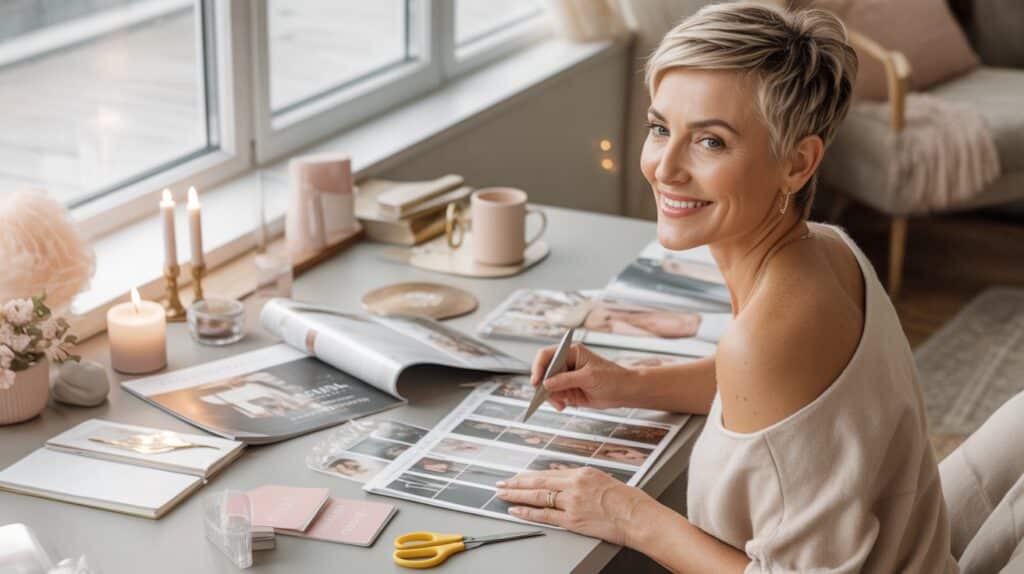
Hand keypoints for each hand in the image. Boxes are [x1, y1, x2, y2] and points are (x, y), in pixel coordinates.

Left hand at [495, 468, 652, 544]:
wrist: (640, 517)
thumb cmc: (629, 501)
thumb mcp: (604, 481)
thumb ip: (582, 482)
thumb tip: (566, 485)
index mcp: (583, 473)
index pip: (548, 473)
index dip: (529, 475)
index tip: (517, 476)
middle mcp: (574, 485)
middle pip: (538, 481)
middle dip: (516, 483)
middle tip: (501, 483)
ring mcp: (572, 502)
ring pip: (537, 496)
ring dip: (516, 495)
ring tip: (502, 494)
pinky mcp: (573, 520)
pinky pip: (544, 515)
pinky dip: (527, 512)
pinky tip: (515, 510)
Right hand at [531, 343, 631, 409]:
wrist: (625, 392)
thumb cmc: (612, 378)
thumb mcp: (589, 377)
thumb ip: (566, 380)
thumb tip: (546, 383)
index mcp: (570, 352)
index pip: (546, 355)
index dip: (538, 367)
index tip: (536, 381)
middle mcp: (566, 364)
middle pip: (544, 372)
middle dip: (543, 386)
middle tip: (546, 397)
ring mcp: (566, 378)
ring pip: (547, 387)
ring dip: (550, 397)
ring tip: (560, 405)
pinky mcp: (569, 390)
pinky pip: (555, 396)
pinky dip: (556, 402)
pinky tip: (563, 406)